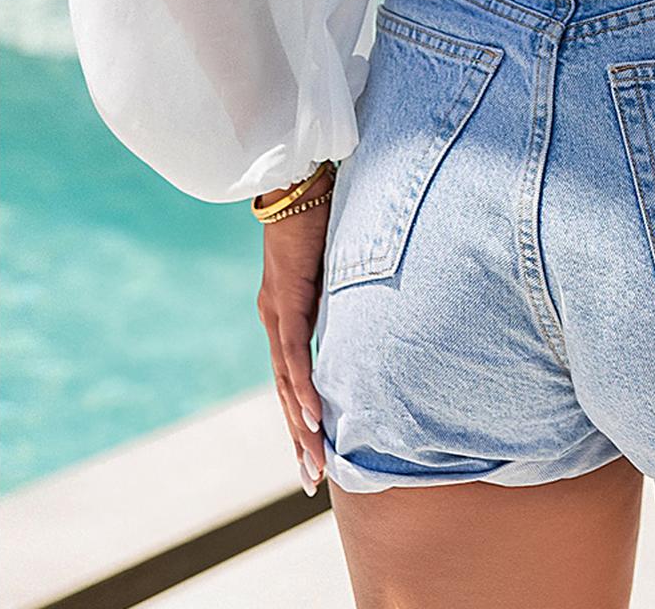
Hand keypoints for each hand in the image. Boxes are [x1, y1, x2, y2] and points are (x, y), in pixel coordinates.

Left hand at [256, 172, 332, 494]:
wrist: (297, 173)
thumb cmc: (322, 208)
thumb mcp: (341, 262)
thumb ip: (350, 289)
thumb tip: (378, 306)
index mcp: (287, 313)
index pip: (294, 378)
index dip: (304, 417)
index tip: (317, 453)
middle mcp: (276, 319)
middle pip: (288, 393)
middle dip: (300, 440)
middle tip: (311, 481)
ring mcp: (277, 312)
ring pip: (288, 384)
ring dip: (301, 428)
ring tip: (313, 465)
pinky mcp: (285, 299)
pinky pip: (295, 355)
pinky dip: (305, 390)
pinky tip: (314, 420)